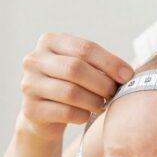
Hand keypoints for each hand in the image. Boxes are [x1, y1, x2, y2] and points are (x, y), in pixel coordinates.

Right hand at [18, 32, 132, 141]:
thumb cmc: (70, 86)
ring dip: (94, 101)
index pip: (84, 48)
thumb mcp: (83, 68)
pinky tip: (85, 114)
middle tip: (113, 93)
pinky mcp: (30, 109)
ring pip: (70, 92)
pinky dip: (82, 115)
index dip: (110, 63)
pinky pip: (65, 112)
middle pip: (75, 68)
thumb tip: (127, 74)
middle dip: (101, 83)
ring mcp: (28, 84)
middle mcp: (34, 59)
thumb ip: (101, 66)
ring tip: (101, 104)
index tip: (128, 76)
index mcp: (50, 41)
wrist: (43, 115)